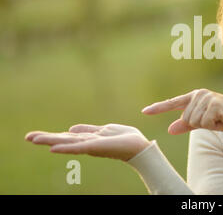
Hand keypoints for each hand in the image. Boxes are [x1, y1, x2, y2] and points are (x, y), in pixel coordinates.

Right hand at [25, 123, 151, 161]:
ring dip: (51, 140)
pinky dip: (66, 148)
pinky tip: (53, 149)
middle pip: (63, 139)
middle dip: (46, 138)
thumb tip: (71, 129)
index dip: (52, 136)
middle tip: (27, 137)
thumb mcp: (105, 130)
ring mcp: (90, 145)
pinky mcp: (95, 147)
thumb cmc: (124, 138)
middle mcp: (87, 142)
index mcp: (88, 137)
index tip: (35, 136)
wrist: (138, 146)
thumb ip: (88, 130)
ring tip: (34, 140)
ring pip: (67, 142)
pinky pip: (78, 148)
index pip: (67, 137)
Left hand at [142, 88, 222, 137]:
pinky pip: (204, 123)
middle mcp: (200, 94)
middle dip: (199, 124)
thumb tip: (169, 129)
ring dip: (207, 125)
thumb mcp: (204, 122)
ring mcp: (207, 98)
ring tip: (219, 120)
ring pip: (194, 121)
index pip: (174, 103)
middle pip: (186, 118)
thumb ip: (186, 125)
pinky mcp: (214, 104)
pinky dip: (213, 126)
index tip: (144, 111)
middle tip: (214, 120)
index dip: (159, 108)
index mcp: (195, 96)